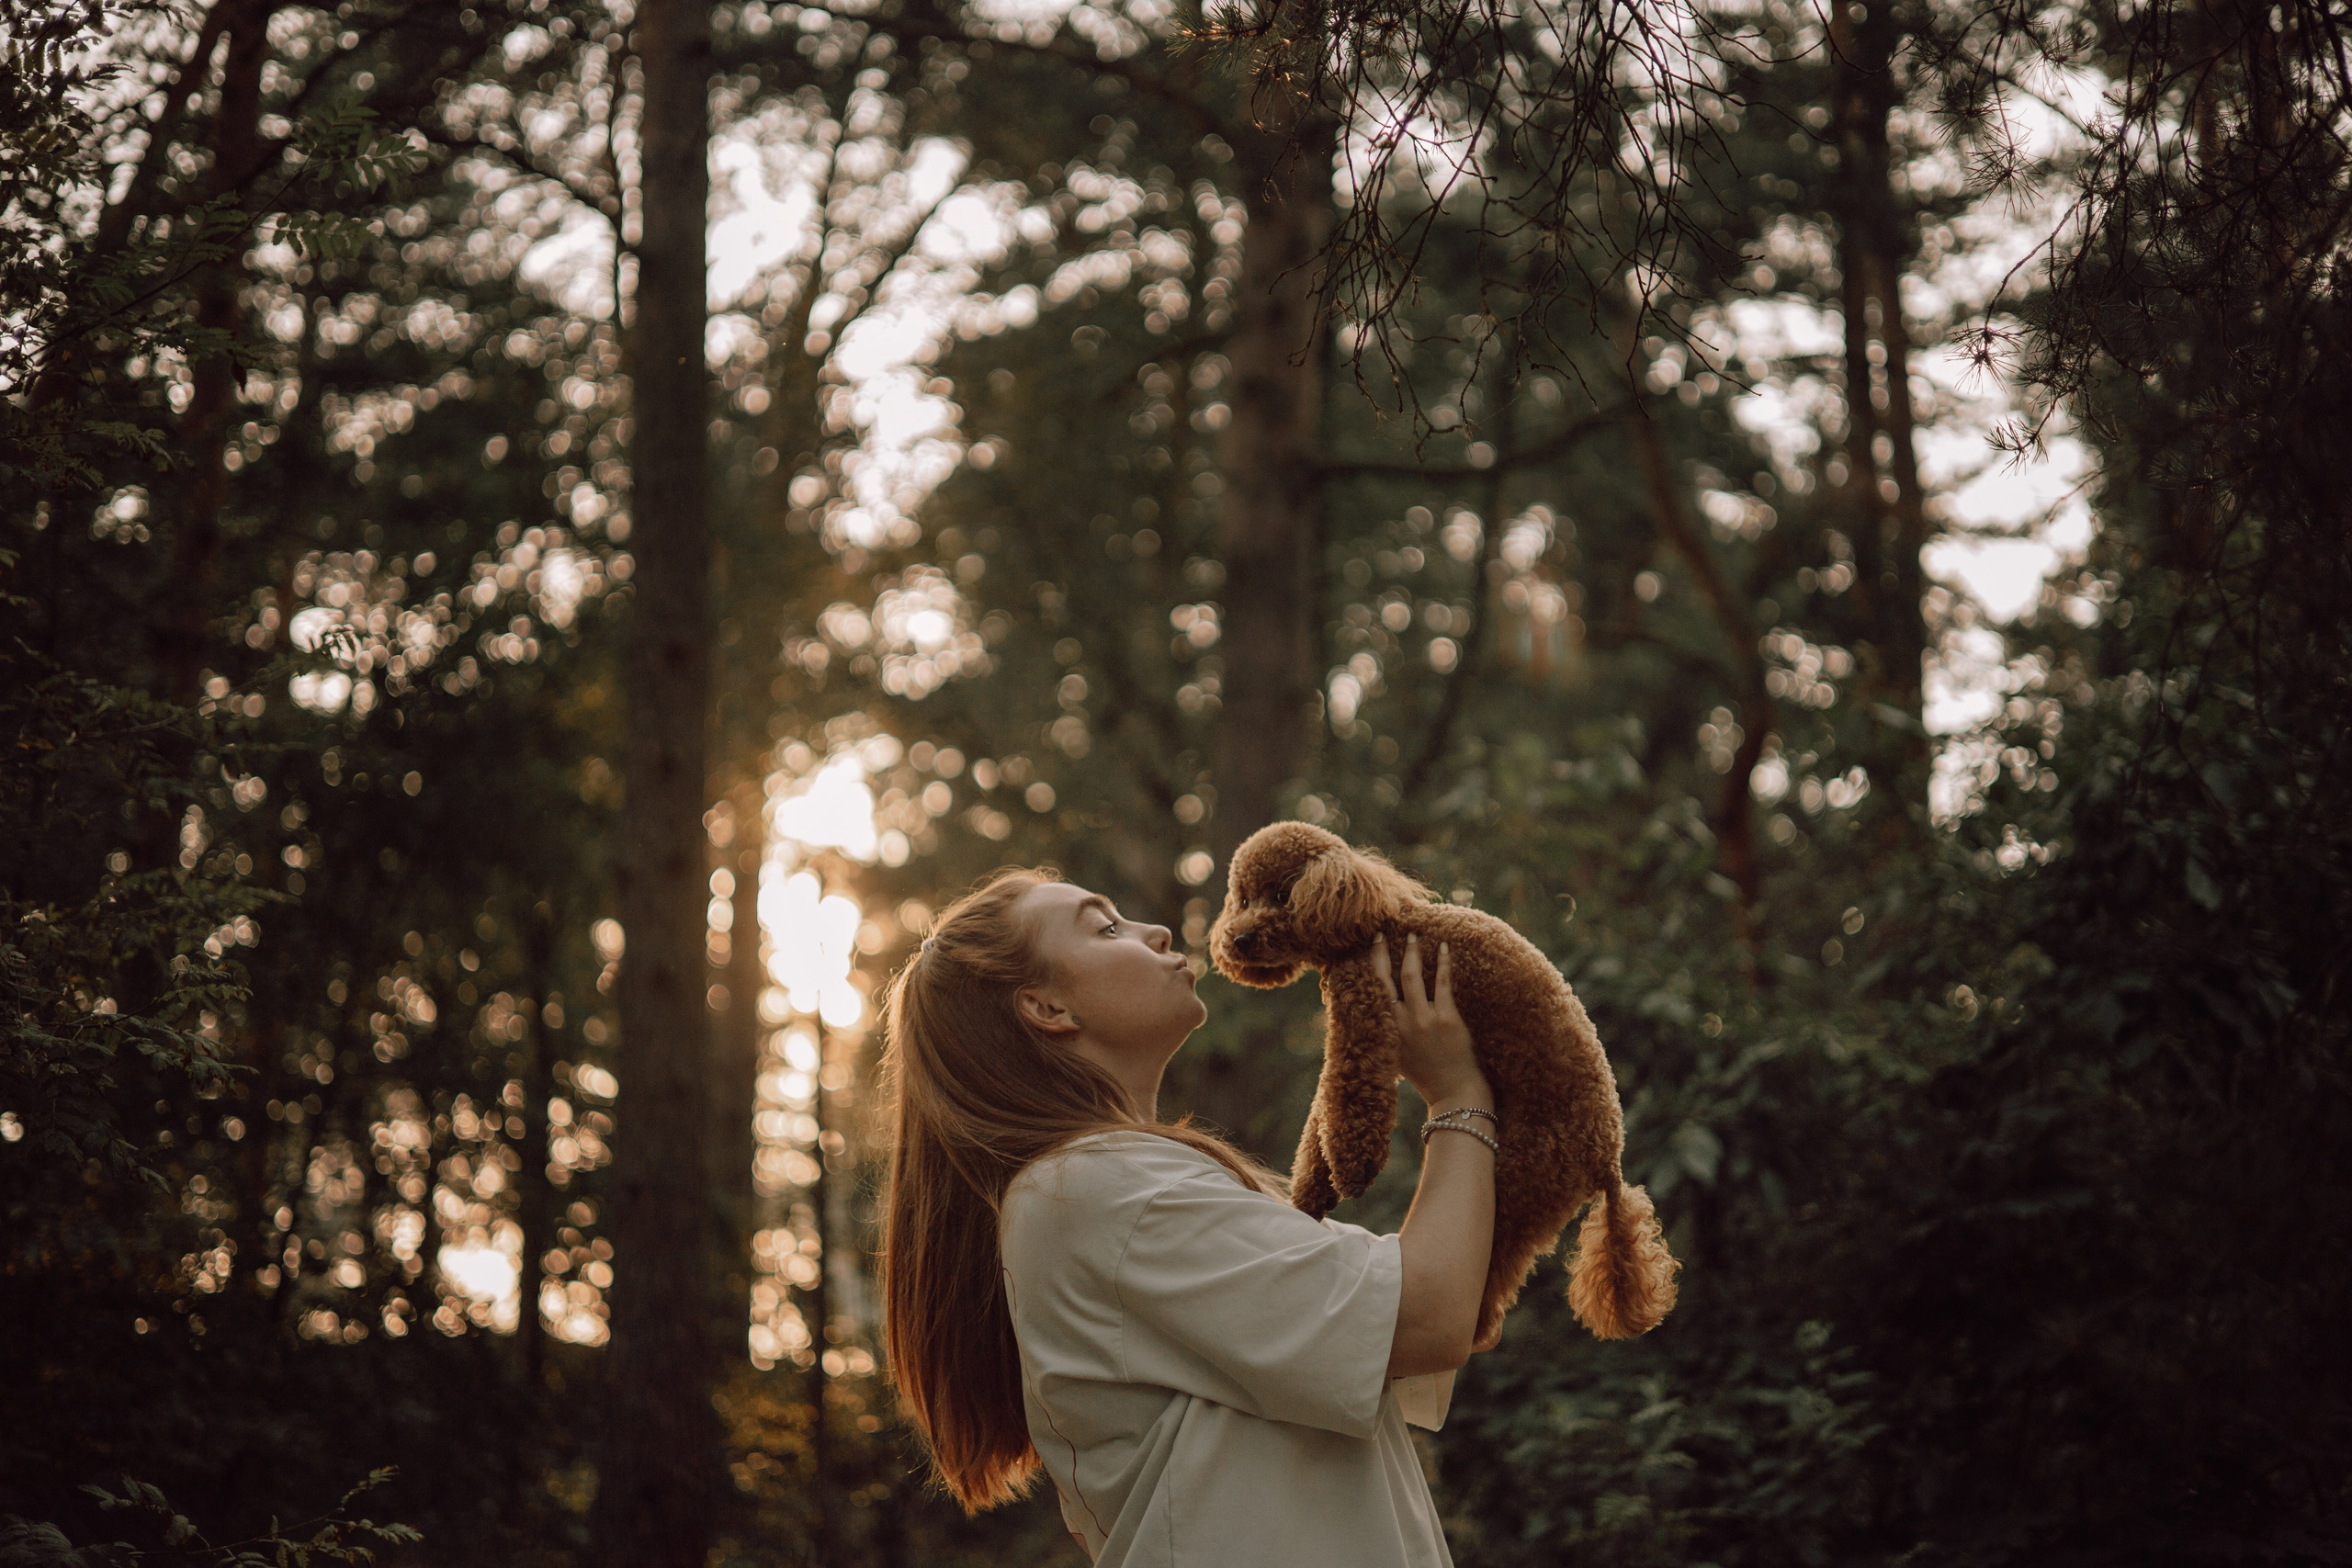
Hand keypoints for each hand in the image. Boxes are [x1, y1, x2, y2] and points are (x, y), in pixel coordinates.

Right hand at [1371, 933, 1485, 1105]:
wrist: (1453, 1091)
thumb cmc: (1424, 1073)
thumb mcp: (1395, 1054)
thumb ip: (1386, 1031)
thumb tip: (1377, 1007)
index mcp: (1386, 1030)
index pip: (1373, 990)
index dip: (1370, 965)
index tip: (1370, 945)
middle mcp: (1400, 1022)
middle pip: (1388, 978)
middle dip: (1383, 952)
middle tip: (1382, 932)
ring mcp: (1424, 1019)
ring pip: (1412, 975)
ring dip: (1412, 951)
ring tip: (1413, 935)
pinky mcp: (1447, 1018)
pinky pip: (1443, 983)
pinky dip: (1443, 962)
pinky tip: (1445, 948)